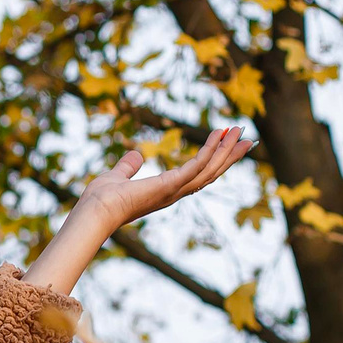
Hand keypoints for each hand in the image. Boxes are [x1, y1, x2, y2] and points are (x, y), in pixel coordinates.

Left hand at [23, 126, 255, 295]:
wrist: (94, 211)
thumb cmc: (101, 199)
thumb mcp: (117, 175)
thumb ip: (128, 166)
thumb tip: (136, 155)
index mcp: (165, 190)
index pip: (197, 174)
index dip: (214, 160)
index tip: (227, 145)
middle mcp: (175, 192)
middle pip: (211, 172)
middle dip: (230, 156)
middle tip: (249, 139)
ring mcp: (174, 190)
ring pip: (210, 169)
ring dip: (226, 150)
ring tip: (240, 131)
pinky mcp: (170, 185)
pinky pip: (196, 165)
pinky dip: (209, 149)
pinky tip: (219, 134)